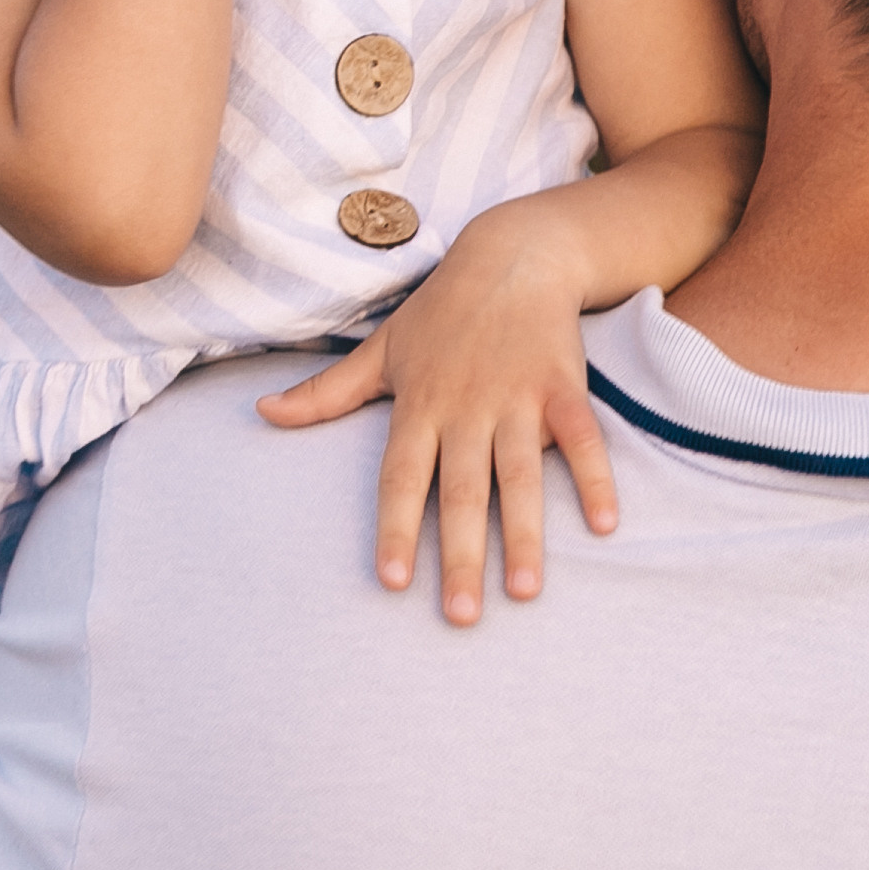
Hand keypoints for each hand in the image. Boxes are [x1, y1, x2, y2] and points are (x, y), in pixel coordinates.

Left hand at [255, 208, 619, 623]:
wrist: (513, 254)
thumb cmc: (441, 310)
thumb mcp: (382, 349)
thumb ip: (326, 392)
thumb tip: (262, 412)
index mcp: (420, 403)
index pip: (402, 476)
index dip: (394, 527)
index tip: (391, 582)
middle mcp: (467, 406)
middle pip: (461, 489)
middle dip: (460, 554)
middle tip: (461, 615)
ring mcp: (518, 397)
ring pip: (520, 473)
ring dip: (524, 532)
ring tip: (524, 591)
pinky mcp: (563, 386)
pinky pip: (583, 438)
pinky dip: (595, 478)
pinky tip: (606, 526)